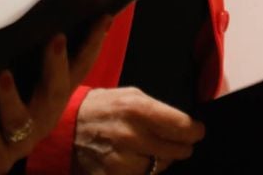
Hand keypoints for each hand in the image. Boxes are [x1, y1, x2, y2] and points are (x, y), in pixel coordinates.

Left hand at [0, 18, 111, 174]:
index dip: (93, 44)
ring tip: (2, 75)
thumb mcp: (22, 85)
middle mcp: (43, 117)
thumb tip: (42, 13)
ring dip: (11, 96)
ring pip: (20, 118)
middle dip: (57, 64)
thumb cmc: (1, 115)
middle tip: (56, 38)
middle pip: (56, 91)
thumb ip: (29, 56)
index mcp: (53, 97)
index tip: (103, 17)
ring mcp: (21, 139)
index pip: (80, 67)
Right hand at [72, 87, 203, 173]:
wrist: (66, 127)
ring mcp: (121, 160)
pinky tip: (135, 160)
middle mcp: (131, 136)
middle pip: (177, 151)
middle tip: (176, 141)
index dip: (194, 131)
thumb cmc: (104, 107)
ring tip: (148, 149)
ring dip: (160, 160)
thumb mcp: (132, 96)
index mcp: (139, 110)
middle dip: (180, 146)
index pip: (183, 127)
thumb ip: (159, 109)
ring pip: (161, 167)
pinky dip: (143, 170)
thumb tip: (186, 124)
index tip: (196, 131)